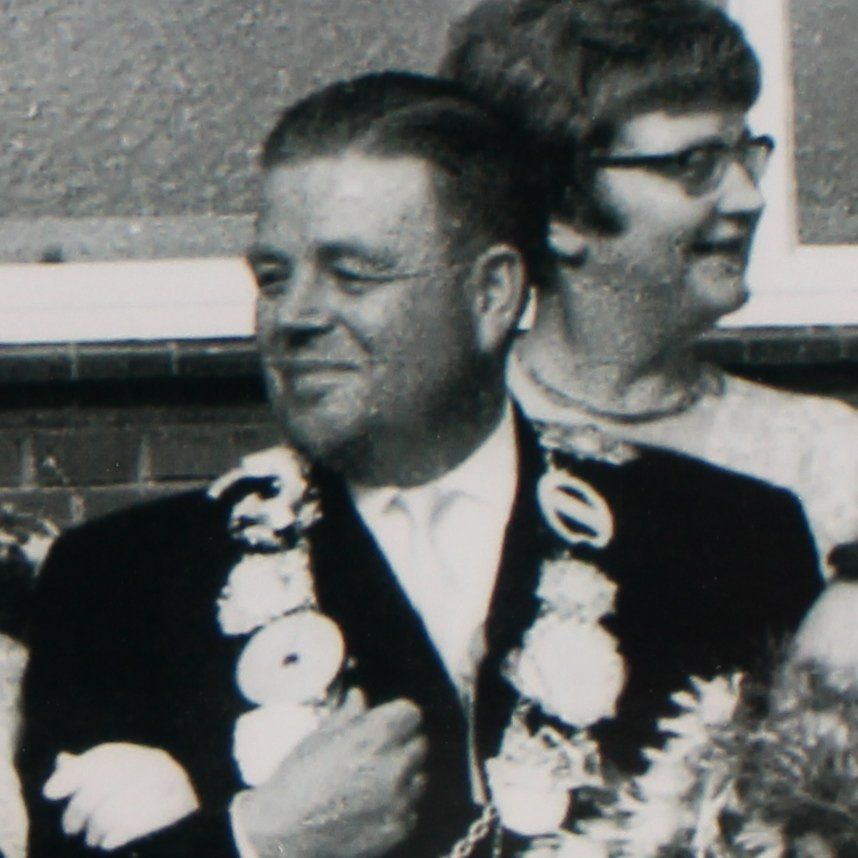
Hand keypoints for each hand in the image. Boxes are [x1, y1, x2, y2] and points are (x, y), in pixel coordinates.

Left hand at [43, 743, 199, 850]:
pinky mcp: (175, 814)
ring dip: (95, 829)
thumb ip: (93, 771)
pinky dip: (113, 836)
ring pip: (111, 810)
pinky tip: (109, 843)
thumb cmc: (152, 804)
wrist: (193, 830)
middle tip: (72, 828)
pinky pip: (130, 826)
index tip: (50, 792)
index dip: (75, 773)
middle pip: (103, 785)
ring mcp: (169, 789)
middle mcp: (159, 766)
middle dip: (79, 809)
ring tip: (93, 838)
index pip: (105, 757)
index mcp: (147, 758)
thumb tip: (61, 759)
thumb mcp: (124, 784)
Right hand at [235, 690, 427, 857]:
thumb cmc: (297, 779)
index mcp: (375, 736)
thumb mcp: (318, 737)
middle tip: (379, 754)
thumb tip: (360, 696)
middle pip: (418, 744)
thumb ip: (348, 714)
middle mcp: (394, 766)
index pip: (411, 713)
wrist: (283, 833)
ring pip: (419, 777)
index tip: (387, 723)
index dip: (398, 716)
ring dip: (404, 776)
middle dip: (402, 745)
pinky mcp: (398, 827)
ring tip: (376, 782)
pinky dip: (398, 807)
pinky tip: (374, 807)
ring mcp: (399, 800)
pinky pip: (411, 809)